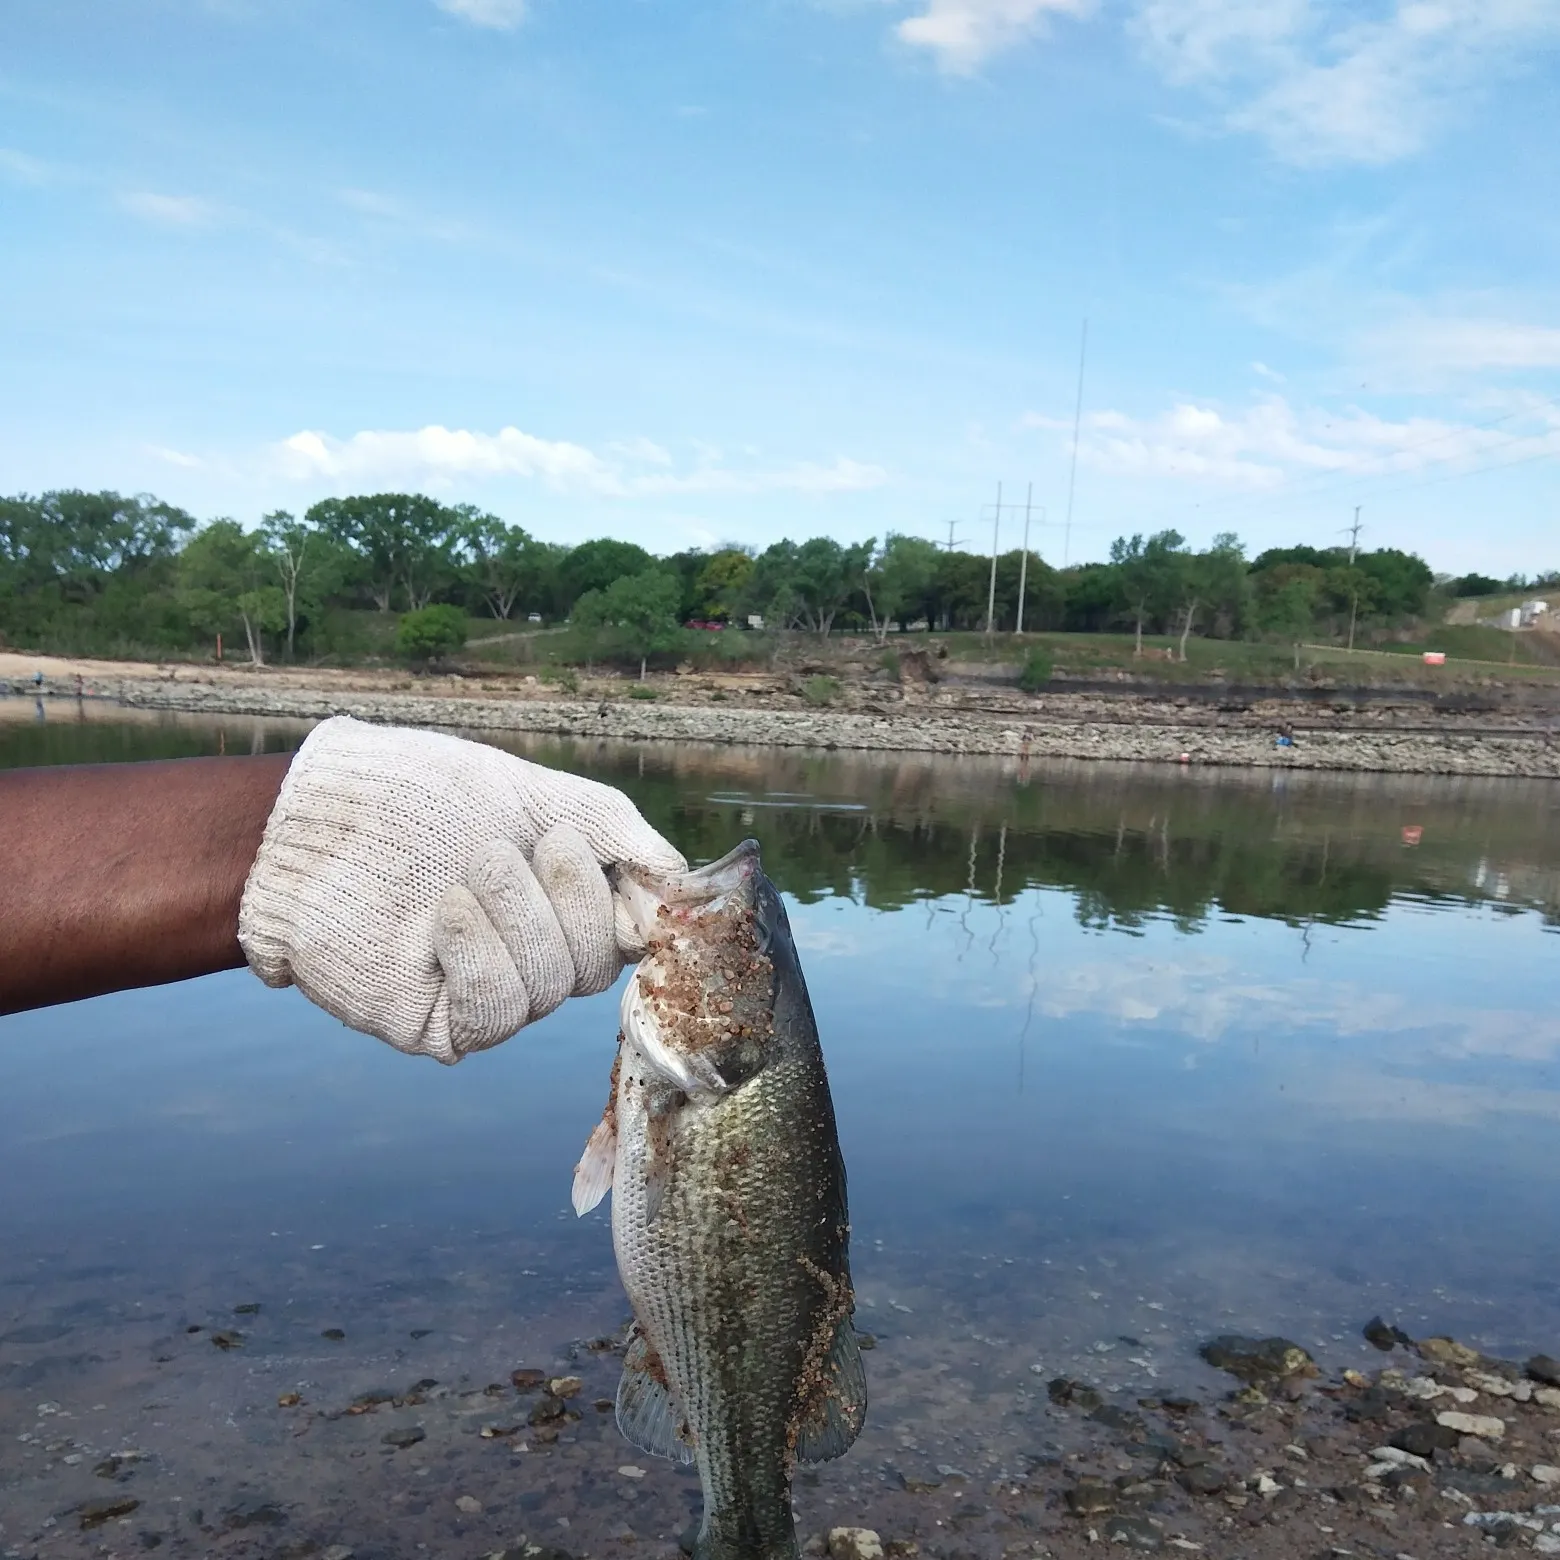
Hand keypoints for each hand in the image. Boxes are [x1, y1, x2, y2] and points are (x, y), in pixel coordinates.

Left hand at [238, 717, 684, 1062]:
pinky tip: (447, 912)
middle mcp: (537, 953)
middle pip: (600, 962)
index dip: (648, 912)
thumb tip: (683, 879)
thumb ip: (614, 830)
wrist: (316, 816)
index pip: (639, 930)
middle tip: (511, 846)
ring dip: (516, 916)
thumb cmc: (419, 793)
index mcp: (566, 899)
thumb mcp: (533, 792)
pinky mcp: (440, 1022)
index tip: (642, 880)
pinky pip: (495, 1010)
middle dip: (568, 897)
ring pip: (552, 987)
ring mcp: (491, 991)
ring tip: (467, 868)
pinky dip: (480, 954)